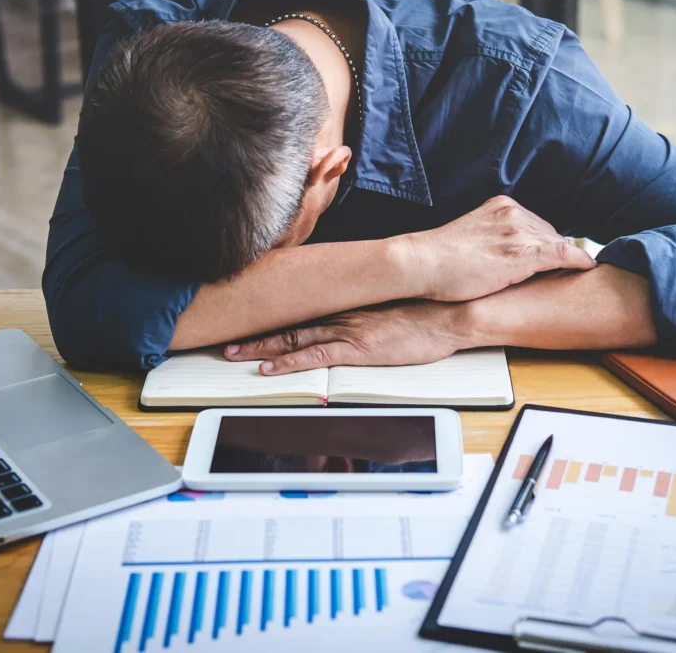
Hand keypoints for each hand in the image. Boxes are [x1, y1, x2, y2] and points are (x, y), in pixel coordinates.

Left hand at [225, 302, 469, 374]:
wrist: (447, 315)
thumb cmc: (424, 313)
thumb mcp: (389, 309)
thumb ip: (365, 314)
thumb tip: (352, 320)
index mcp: (348, 305)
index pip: (302, 310)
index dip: (273, 318)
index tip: (251, 323)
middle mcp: (341, 314)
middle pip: (289, 323)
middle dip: (256, 334)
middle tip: (227, 341)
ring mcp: (348, 331)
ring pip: (293, 338)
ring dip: (262, 348)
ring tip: (235, 354)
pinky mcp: (359, 349)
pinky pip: (316, 357)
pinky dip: (289, 364)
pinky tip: (270, 369)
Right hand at [404, 195, 595, 301]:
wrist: (421, 263)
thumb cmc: (437, 258)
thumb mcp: (469, 236)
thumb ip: (490, 237)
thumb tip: (499, 253)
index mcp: (500, 206)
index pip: (535, 224)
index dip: (546, 242)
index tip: (557, 255)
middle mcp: (513, 214)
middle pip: (549, 233)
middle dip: (560, 250)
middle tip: (574, 267)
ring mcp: (518, 233)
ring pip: (557, 243)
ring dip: (570, 258)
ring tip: (584, 270)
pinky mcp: (521, 254)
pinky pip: (561, 254)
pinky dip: (578, 260)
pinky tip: (589, 267)